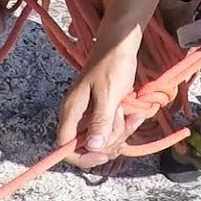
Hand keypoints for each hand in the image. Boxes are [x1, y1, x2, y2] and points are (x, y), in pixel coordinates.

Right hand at [55, 36, 144, 167]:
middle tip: (124, 123)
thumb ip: (100, 121)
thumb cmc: (112, 64)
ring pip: (103, 139)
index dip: (84, 157)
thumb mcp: (108, 94)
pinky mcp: (103, 111)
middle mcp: (78, 115)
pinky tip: (134, 114)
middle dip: (110, 141)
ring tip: (130, 113)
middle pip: (88, 147)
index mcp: (72, 111)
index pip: (65, 147)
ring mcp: (91, 114)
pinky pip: (112, 128)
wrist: (121, 44)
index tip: (105, 154)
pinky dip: (124, 125)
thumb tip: (93, 147)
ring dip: (120, 132)